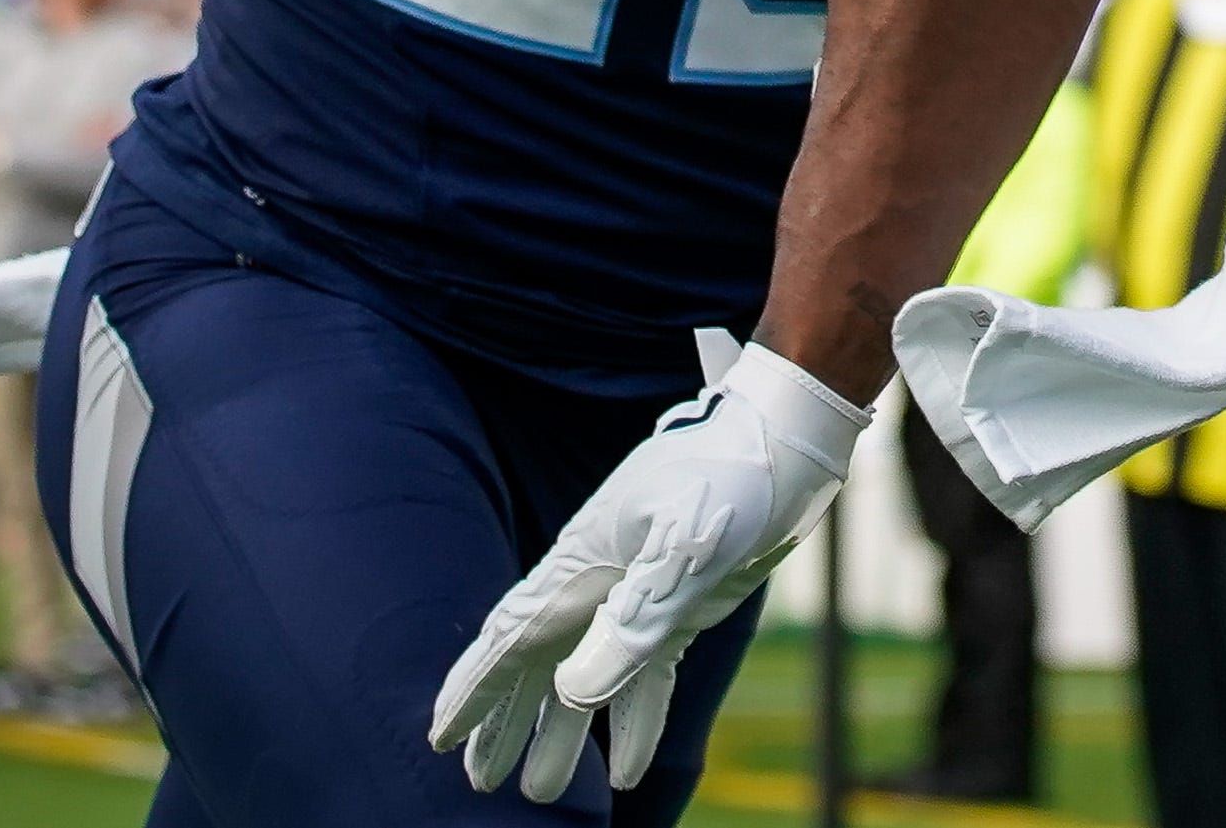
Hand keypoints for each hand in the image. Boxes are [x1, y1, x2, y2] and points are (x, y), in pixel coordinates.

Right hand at [430, 337, 867, 801]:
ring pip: (584, 676)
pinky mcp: (680, 602)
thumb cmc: (731, 476)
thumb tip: (573, 694)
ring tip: (538, 787)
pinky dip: (633, 718)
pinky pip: (644, 673)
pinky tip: (626, 769)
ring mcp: (637, 593)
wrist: (784, 437)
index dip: (474, 691)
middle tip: (477, 778)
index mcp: (581, 566)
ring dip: (560, 732)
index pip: (510, 640)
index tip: (440, 736)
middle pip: (535, 665)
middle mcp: (597, 583)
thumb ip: (633, 620)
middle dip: (504, 721)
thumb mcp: (686, 546)